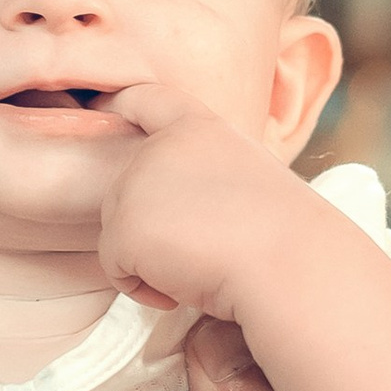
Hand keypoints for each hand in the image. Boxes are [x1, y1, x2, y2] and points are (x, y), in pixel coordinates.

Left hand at [99, 91, 302, 320]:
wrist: (286, 261)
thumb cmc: (281, 236)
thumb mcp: (247, 182)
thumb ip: (201, 177)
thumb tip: (170, 212)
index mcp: (199, 130)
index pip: (148, 100)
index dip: (122, 102)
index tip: (104, 105)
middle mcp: (160, 148)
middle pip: (126, 188)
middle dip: (152, 226)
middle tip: (201, 249)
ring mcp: (137, 184)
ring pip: (118, 229)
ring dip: (150, 259)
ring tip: (198, 268)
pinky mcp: (124, 227)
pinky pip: (115, 266)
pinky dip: (142, 287)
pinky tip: (180, 290)